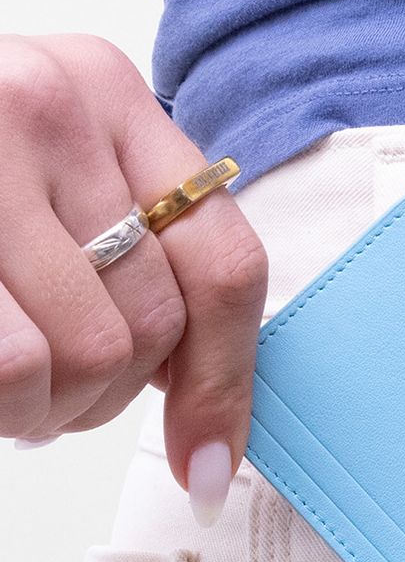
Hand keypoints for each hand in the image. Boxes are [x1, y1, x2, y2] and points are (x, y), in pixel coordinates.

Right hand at [0, 34, 267, 524]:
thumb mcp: (59, 188)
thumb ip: (142, 265)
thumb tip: (212, 426)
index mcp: (111, 98)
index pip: (225, 263)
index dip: (225, 383)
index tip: (209, 463)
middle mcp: (53, 104)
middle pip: (156, 321)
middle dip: (111, 393)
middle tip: (58, 395)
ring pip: (90, 351)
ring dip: (53, 406)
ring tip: (13, 386)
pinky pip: (16, 362)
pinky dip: (9, 405)